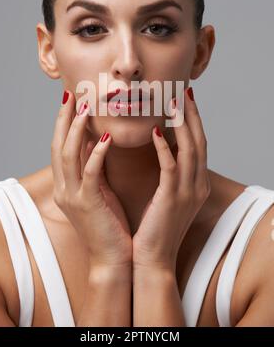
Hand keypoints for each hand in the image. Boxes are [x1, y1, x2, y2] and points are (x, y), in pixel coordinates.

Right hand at [51, 90, 131, 269]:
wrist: (113, 258)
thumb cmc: (109, 223)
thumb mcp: (98, 191)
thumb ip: (94, 168)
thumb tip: (98, 141)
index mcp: (67, 185)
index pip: (60, 147)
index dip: (64, 123)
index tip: (71, 101)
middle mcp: (64, 189)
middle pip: (58, 146)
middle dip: (64, 119)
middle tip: (71, 95)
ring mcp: (73, 197)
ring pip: (68, 156)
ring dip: (76, 130)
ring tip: (85, 109)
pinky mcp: (87, 204)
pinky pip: (89, 173)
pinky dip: (96, 153)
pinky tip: (106, 137)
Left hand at [132, 87, 210, 272]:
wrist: (153, 259)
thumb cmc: (156, 226)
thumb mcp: (169, 195)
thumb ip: (170, 172)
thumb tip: (162, 147)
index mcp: (197, 183)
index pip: (198, 144)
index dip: (193, 120)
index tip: (185, 99)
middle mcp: (197, 184)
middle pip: (198, 141)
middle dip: (191, 114)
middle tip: (183, 91)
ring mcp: (187, 192)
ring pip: (189, 150)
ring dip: (181, 124)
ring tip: (171, 102)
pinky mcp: (172, 199)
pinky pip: (170, 167)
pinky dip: (164, 148)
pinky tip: (154, 132)